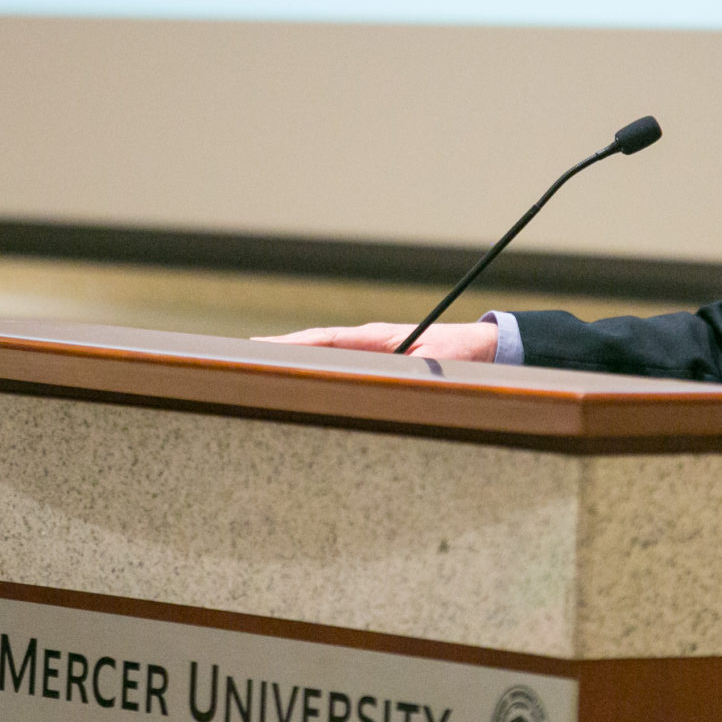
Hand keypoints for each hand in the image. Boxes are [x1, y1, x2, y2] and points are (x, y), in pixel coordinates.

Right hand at [252, 321, 498, 362]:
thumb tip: (391, 379)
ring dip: (294, 363)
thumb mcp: (440, 363)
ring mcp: (369, 353)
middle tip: (242, 363)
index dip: (294, 345)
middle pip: (315, 346)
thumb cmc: (460, 354)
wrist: (479, 347)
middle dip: (280, 353)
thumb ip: (415, 369)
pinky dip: (314, 372)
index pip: (326, 339)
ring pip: (323, 356)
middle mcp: (368, 342)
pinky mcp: (375, 364)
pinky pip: (337, 368)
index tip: (262, 349)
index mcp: (377, 337)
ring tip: (257, 373)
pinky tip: (296, 385)